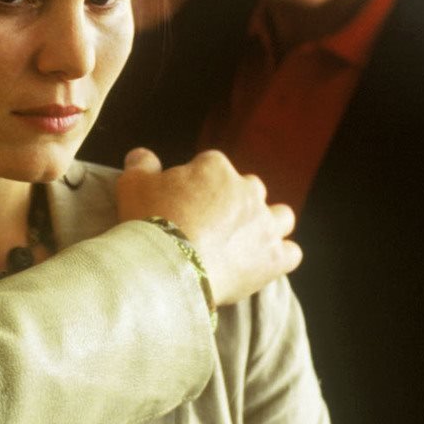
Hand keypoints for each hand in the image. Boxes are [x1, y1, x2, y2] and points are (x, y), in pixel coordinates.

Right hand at [115, 148, 298, 305]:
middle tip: (211, 224)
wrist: (169, 267)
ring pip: (280, 216)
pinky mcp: (275, 258)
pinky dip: (279, 257)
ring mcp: (265, 224)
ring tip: (244, 241)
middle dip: (235, 202)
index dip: (197, 185)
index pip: (211, 167)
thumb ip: (141, 165)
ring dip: (267, 224)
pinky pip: (290, 253)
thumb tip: (141, 155)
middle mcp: (247, 190)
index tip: (183, 203)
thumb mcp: (132, 185)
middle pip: (249, 188)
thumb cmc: (150, 221)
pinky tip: (262, 264)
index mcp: (216, 168)